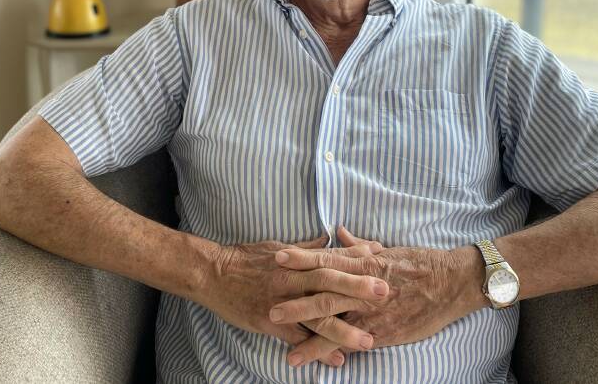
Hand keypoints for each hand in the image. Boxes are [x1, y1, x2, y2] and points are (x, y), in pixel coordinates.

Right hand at [202, 233, 389, 366]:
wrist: (213, 274)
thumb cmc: (245, 258)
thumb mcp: (277, 246)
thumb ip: (306, 247)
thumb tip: (330, 238)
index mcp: (295, 259)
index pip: (330, 256)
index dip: (355, 256)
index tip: (380, 256)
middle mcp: (291, 279)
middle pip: (329, 282)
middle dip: (357, 287)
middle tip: (385, 292)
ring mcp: (281, 302)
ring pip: (316, 315)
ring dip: (343, 328)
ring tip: (367, 340)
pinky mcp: (269, 322)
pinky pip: (297, 338)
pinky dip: (316, 349)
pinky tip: (336, 359)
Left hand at [272, 230, 480, 365]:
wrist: (452, 283)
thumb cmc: (420, 264)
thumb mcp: (389, 250)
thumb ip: (360, 246)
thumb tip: (339, 233)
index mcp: (365, 263)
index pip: (326, 259)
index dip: (301, 258)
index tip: (278, 257)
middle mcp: (365, 288)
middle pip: (324, 295)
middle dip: (296, 304)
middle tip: (271, 310)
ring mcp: (373, 312)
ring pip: (336, 326)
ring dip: (310, 339)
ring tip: (287, 352)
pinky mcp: (383, 332)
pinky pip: (354, 344)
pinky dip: (336, 353)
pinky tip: (321, 363)